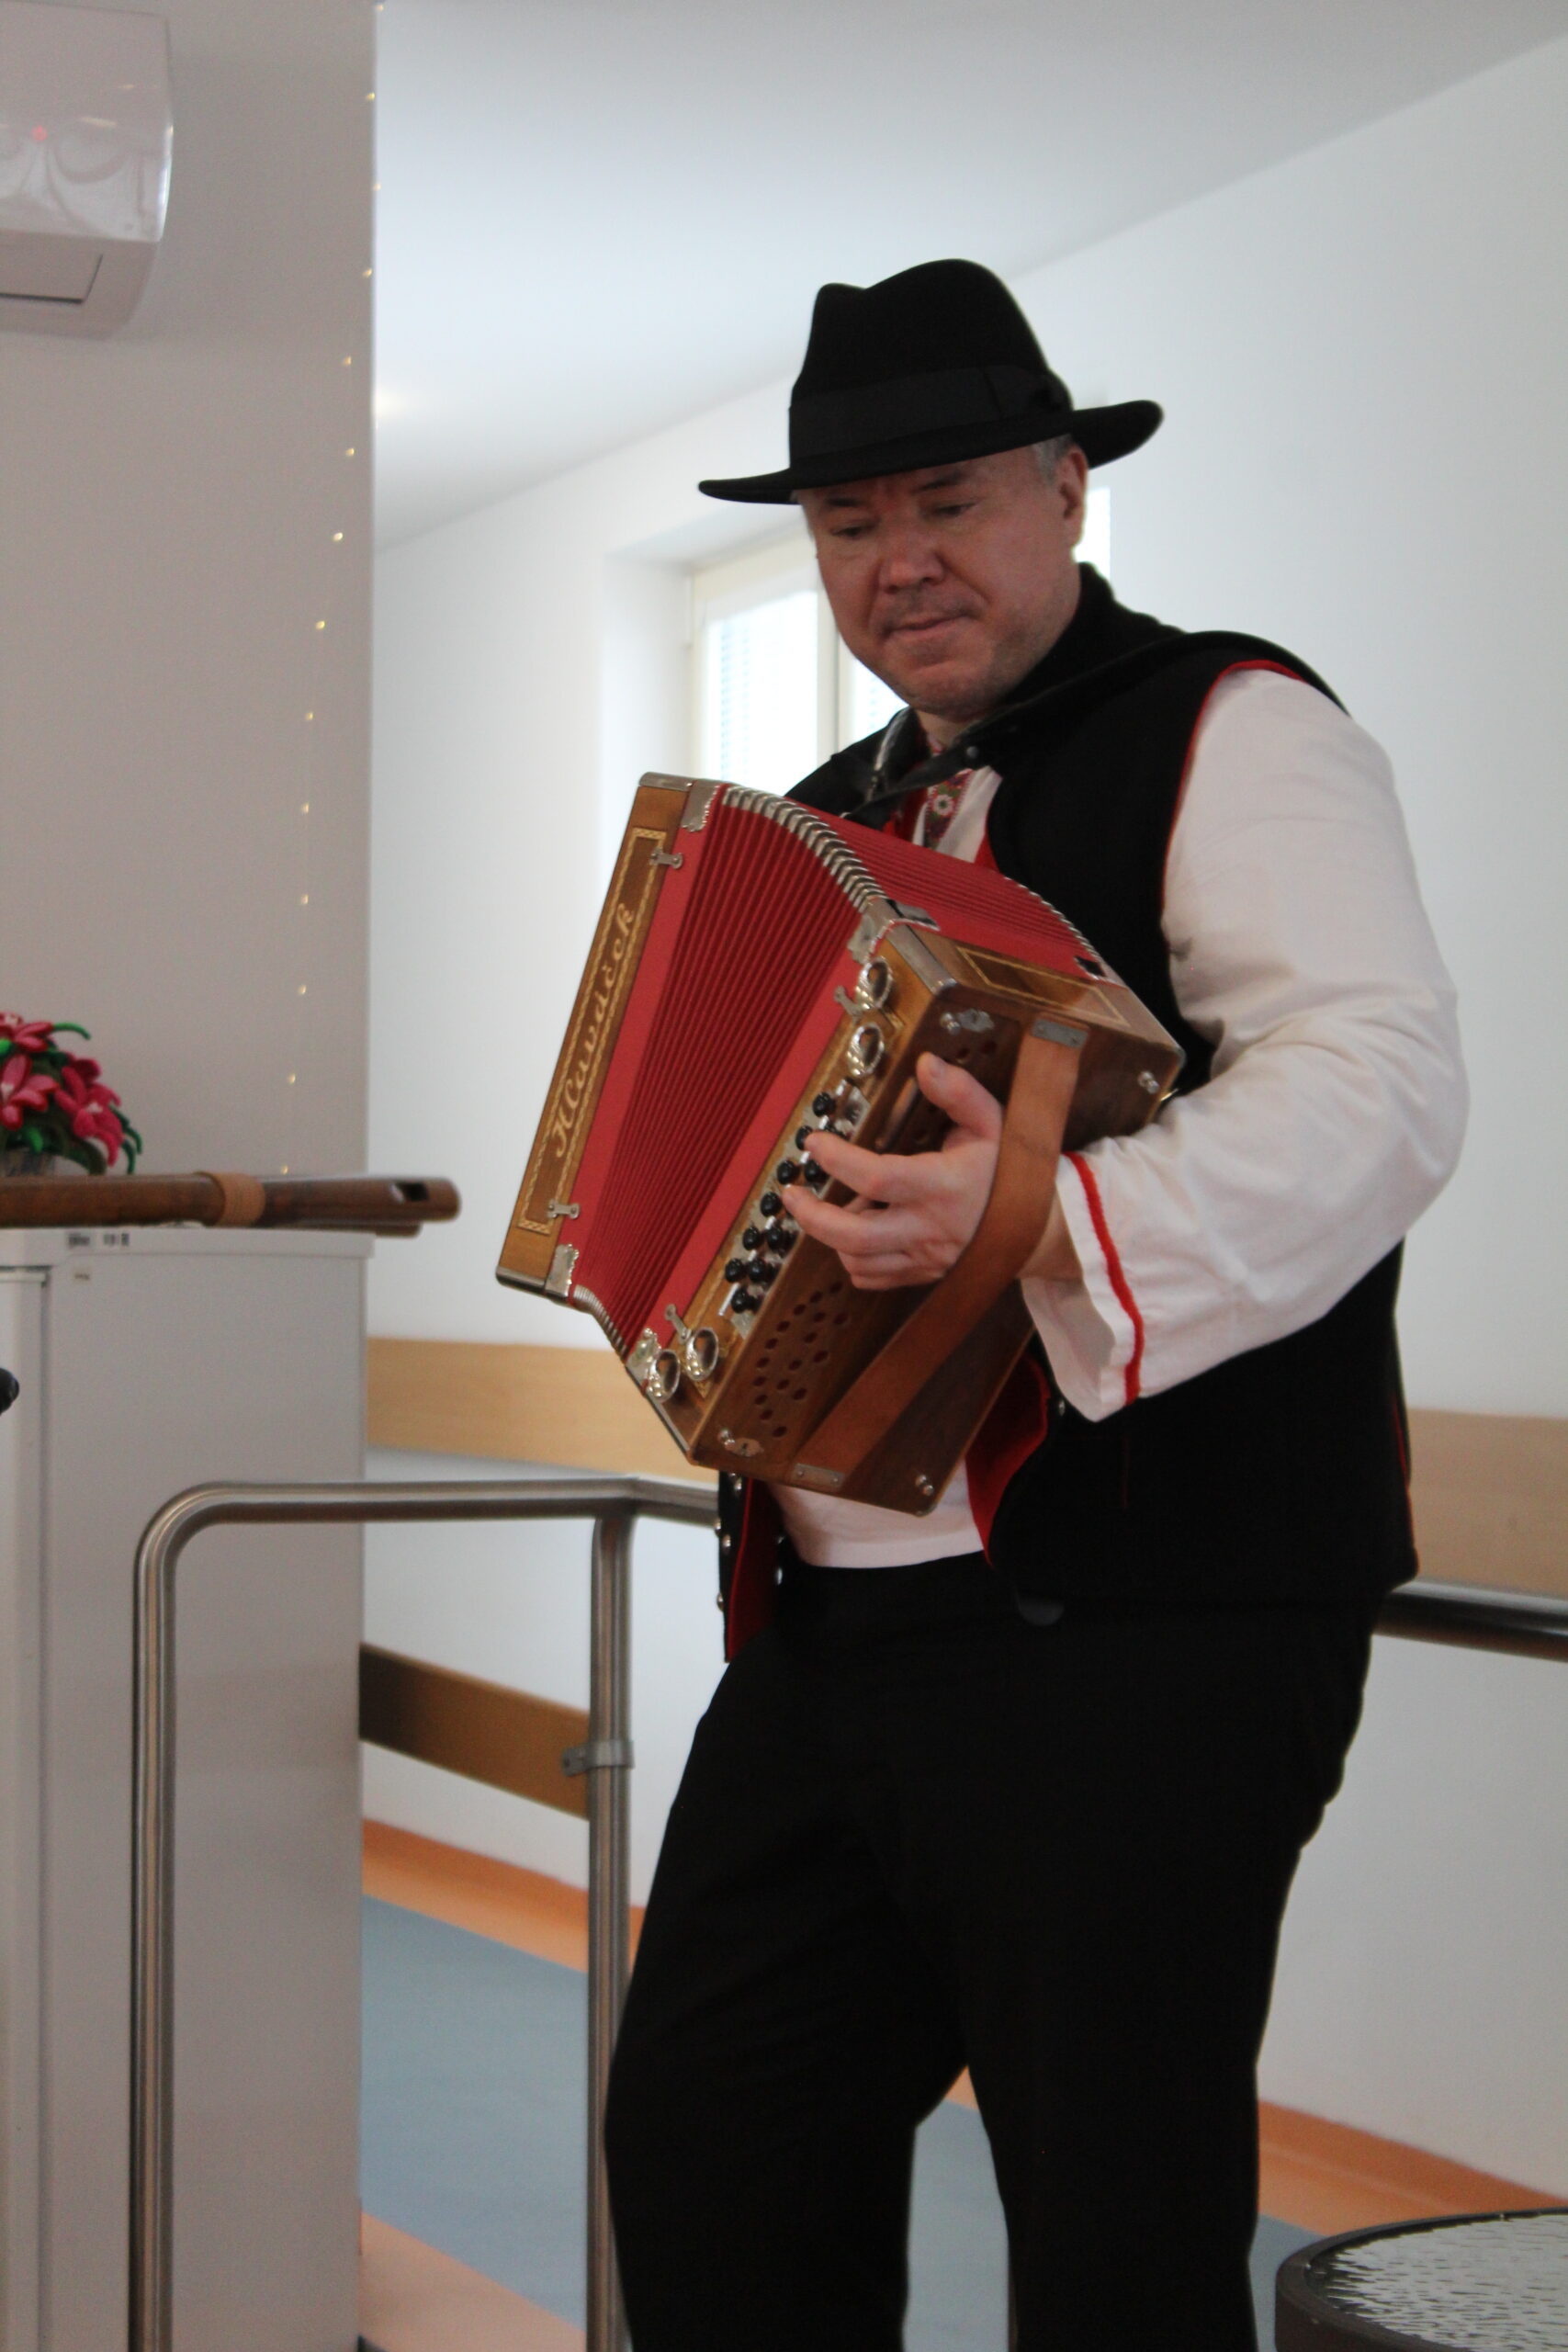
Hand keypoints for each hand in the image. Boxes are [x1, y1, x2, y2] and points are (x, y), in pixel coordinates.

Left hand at [786, 1052, 1079, 1290]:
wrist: (1041, 1227)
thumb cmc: (1013, 1171)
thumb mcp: (992, 1123)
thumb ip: (958, 1092)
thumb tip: (924, 1064)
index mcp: (943, 1186)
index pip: (877, 1178)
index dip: (838, 1160)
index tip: (815, 1143)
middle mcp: (929, 1228)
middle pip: (853, 1236)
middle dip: (812, 1216)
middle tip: (793, 1194)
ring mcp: (924, 1257)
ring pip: (857, 1262)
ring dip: (833, 1236)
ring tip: (835, 1208)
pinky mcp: (922, 1275)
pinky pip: (873, 1278)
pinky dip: (853, 1259)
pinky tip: (855, 1234)